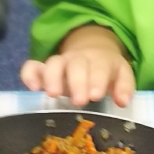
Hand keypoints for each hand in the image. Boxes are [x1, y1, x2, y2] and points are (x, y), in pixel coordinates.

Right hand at [20, 26, 134, 106]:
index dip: (97, 80)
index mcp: (100, 60)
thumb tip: (122, 101)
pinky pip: (32, 67)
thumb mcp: (120, 75)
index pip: (99, 67)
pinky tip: (32, 88)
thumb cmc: (106, 72)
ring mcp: (59, 63)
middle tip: (79, 101)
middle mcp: (78, 59)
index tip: (95, 96)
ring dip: (52, 78)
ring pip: (53, 64)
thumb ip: (124, 87)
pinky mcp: (43, 69)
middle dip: (77, 82)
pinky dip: (29, 75)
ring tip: (53, 94)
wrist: (92, 51)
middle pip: (76, 65)